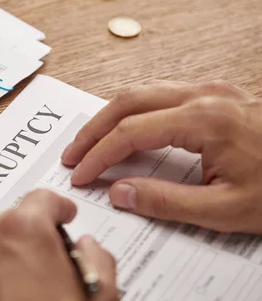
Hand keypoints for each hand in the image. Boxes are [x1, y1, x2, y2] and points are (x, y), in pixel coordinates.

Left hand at [0, 189, 118, 300]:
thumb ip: (99, 261)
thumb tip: (88, 248)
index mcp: (23, 230)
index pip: (44, 198)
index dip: (60, 208)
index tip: (65, 217)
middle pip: (13, 222)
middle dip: (32, 238)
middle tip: (48, 268)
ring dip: (5, 259)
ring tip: (22, 295)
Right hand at [62, 80, 261, 233]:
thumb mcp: (227, 209)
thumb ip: (167, 202)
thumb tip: (121, 193)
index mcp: (205, 120)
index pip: (131, 131)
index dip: (98, 154)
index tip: (81, 173)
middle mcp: (205, 96)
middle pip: (128, 100)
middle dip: (93, 128)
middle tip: (72, 154)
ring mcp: (212, 91)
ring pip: (143, 91)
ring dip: (111, 116)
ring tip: (91, 142)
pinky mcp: (217, 96)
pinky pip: (162, 94)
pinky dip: (134, 111)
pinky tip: (127, 129)